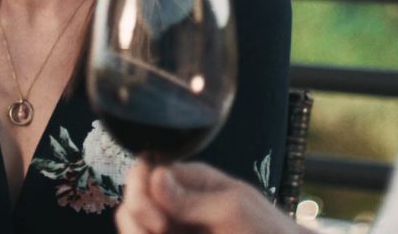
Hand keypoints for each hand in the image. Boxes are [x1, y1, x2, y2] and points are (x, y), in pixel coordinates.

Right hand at [116, 160, 303, 233]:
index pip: (144, 169)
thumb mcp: (232, 209)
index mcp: (189, 179)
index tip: (160, 222)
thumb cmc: (267, 229)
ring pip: (133, 226)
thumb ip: (191, 197)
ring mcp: (174, 226)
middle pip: (131, 203)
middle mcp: (175, 202)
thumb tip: (154, 174)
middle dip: (135, 221)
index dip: (140, 191)